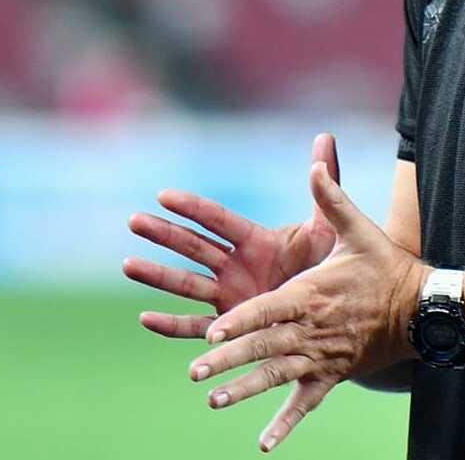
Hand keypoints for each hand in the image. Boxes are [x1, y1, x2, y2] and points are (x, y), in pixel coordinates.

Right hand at [124, 133, 341, 339]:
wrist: (336, 314)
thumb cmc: (331, 268)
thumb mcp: (327, 228)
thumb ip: (326, 183)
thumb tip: (326, 138)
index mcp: (254, 240)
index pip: (218, 220)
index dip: (193, 208)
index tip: (164, 195)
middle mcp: (235, 265)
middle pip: (193, 247)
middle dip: (163, 234)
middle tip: (133, 220)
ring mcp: (229, 296)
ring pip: (186, 284)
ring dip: (157, 275)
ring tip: (128, 265)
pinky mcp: (230, 325)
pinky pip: (195, 326)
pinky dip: (170, 325)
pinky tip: (145, 318)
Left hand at [187, 161, 427, 452]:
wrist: (422, 309)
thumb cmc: (387, 266)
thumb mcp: (359, 229)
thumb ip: (331, 197)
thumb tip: (315, 160)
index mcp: (311, 293)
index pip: (268, 309)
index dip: (240, 321)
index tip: (212, 333)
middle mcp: (312, 329)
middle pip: (264, 346)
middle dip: (229, 359)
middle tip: (197, 372)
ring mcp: (322, 356)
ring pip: (277, 376)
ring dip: (245, 390)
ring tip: (214, 400)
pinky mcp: (333, 375)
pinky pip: (306, 403)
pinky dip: (285, 424)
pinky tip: (264, 444)